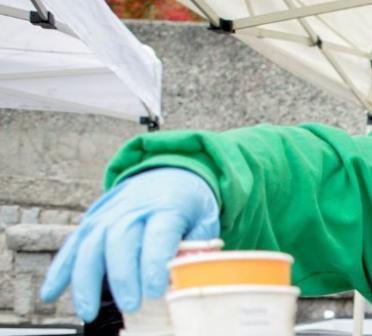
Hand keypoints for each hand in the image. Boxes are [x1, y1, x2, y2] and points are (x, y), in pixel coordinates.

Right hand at [39, 167, 219, 321]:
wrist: (169, 174)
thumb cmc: (189, 206)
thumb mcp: (206, 221)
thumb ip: (199, 248)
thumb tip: (190, 275)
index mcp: (167, 205)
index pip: (159, 233)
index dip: (155, 262)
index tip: (155, 290)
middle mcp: (134, 208)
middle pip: (120, 239)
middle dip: (122, 276)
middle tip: (130, 306)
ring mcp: (108, 214)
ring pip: (90, 244)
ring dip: (86, 280)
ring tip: (89, 311)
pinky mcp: (91, 222)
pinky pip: (72, 245)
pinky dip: (60, 271)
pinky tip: (51, 294)